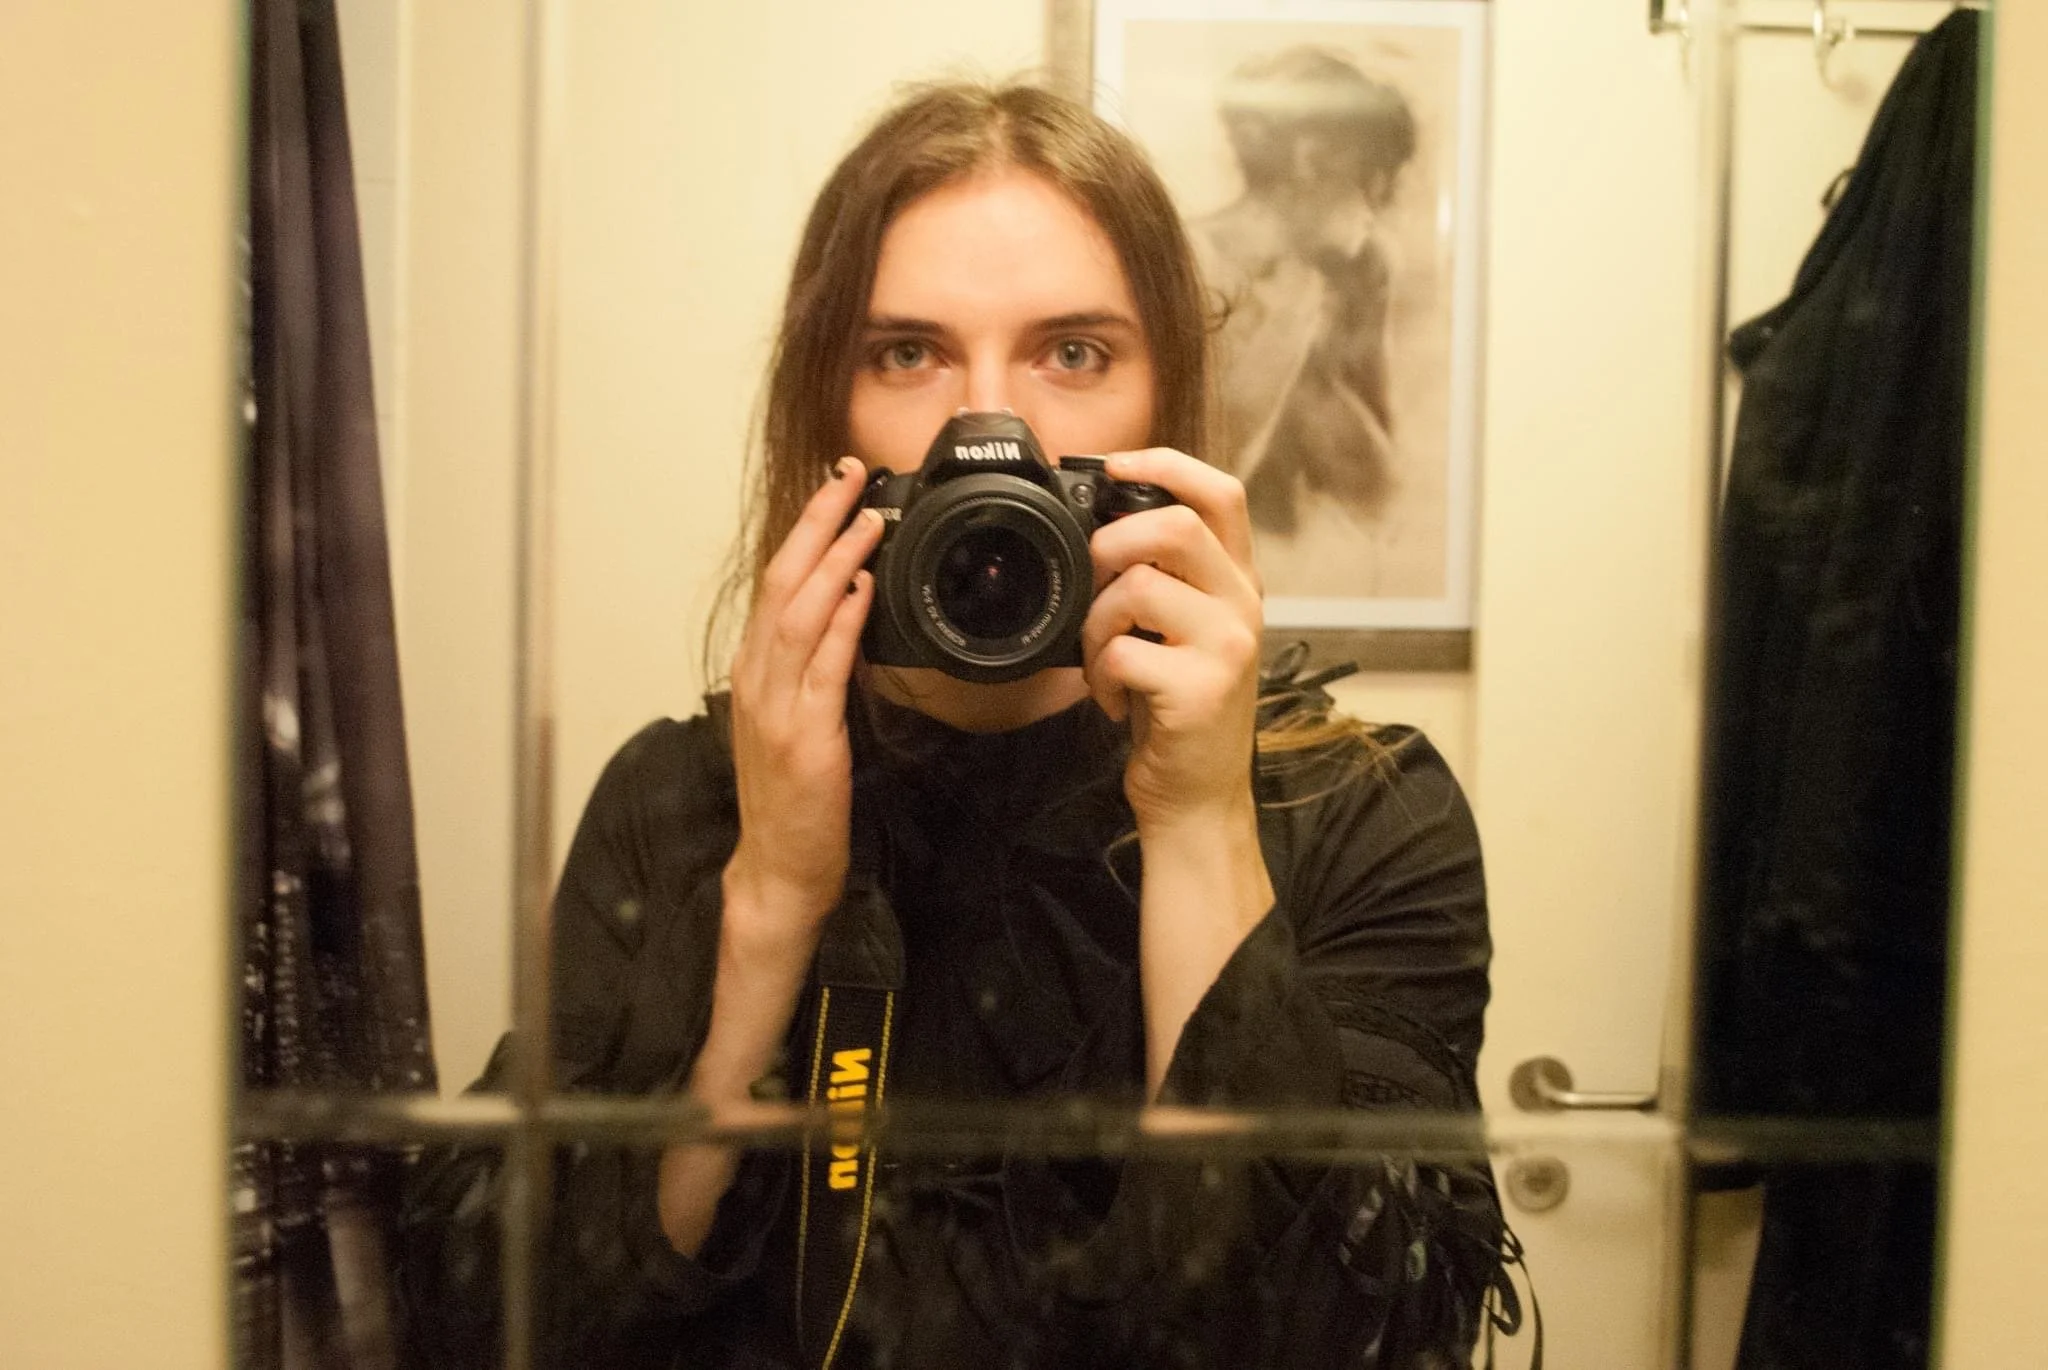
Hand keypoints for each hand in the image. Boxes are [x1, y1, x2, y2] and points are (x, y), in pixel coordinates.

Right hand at [723, 456, 883, 957]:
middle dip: (817, 522)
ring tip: (867, 518)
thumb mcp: (799, 718)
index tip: (835, 488)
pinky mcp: (805, 736)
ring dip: (835, 558)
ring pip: (799, 611)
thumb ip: (816, 666)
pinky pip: (823, 665)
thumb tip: (852, 612)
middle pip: (781, 580)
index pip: (775, 580)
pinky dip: (842, 621)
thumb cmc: (794, 797)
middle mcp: (757, 677)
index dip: (804, 530)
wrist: (779, 866)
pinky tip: (863, 589)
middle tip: (851, 476)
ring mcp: (776, 705)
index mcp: (755, 669)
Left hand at [1082, 448, 1264, 832]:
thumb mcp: (1183, 630)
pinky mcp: (1200, 690)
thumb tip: (1099, 525)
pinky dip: (1099, 676)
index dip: (1165, 464)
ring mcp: (1227, 647)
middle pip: (1176, 525)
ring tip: (1100, 660)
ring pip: (1138, 586)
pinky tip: (1114, 699)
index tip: (1114, 466)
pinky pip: (1122, 652)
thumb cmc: (1178, 709)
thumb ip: (1163, 577)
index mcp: (1238, 581)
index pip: (1221, 493)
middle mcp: (1243, 605)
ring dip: (1095, 623)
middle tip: (1092, 584)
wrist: (1198, 796)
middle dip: (1111, 544)